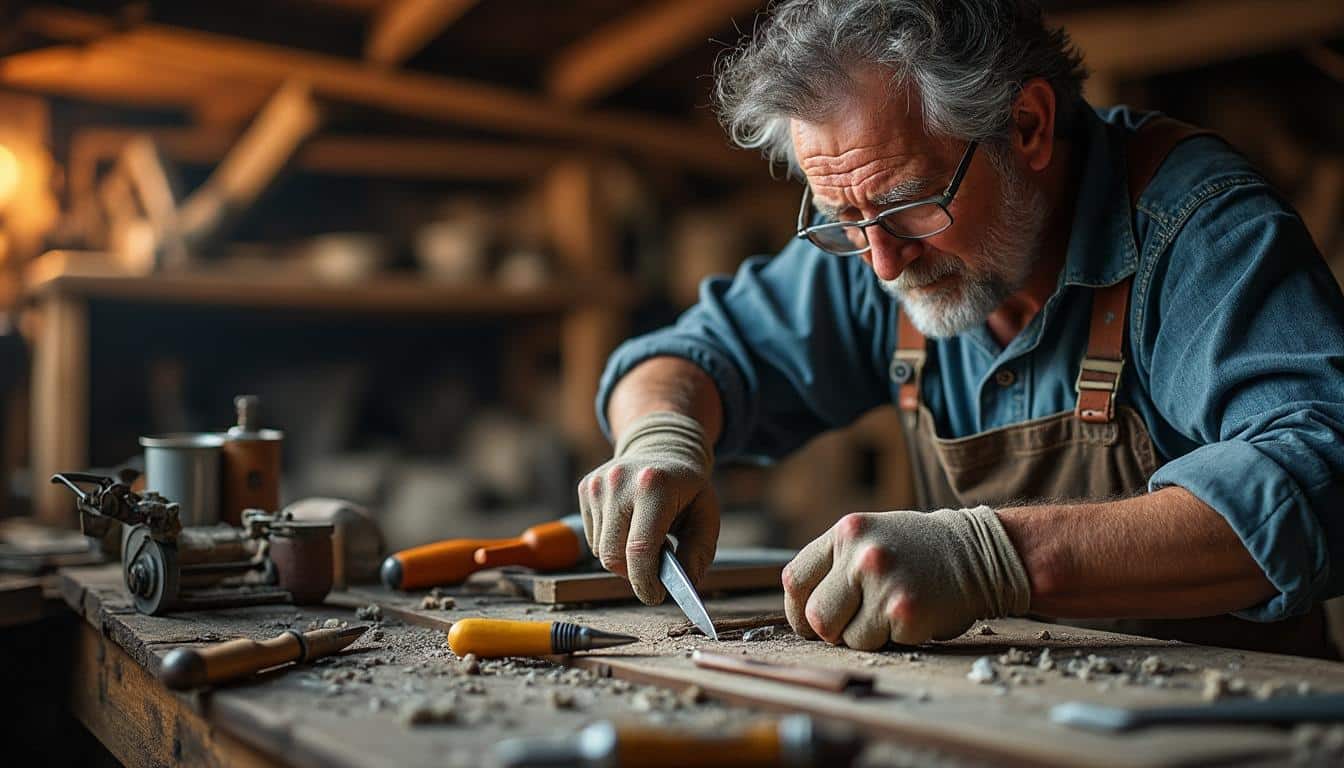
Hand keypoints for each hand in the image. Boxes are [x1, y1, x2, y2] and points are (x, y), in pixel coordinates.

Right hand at [578, 411, 718, 604]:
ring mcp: (598, 483)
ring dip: (623, 557)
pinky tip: (630, 526)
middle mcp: (619, 482)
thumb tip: (686, 584)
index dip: (645, 582)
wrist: (662, 446)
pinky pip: (593, 536)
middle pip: (613, 556)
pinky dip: (611, 542)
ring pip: (601, 549)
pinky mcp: (586, 487)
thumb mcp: (707, 516)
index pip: (639, 549)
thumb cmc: (687, 488)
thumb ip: (699, 552)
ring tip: (646, 540)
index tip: (655, 596)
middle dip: (633, 575)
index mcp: (655, 486)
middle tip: (653, 575)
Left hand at [782, 507, 1029, 648]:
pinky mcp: (904, 612)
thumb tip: (801, 608)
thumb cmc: (921, 552)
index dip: (797, 608)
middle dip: (830, 630)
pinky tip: (913, 616)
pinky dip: (892, 640)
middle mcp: (860, 554)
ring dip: (864, 636)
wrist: (982, 553)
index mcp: (847, 532)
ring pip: (845, 638)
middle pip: (815, 617)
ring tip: (889, 613)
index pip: (796, 579)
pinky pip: (877, 645)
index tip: (808, 620)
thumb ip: (836, 563)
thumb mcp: (872, 538)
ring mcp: (882, 583)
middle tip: (852, 625)